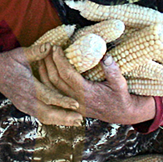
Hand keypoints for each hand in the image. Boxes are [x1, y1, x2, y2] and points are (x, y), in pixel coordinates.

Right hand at [0, 42, 84, 125]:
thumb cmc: (8, 61)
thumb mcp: (21, 53)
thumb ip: (37, 51)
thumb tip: (51, 46)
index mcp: (27, 85)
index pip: (47, 96)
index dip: (62, 101)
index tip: (75, 104)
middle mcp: (25, 98)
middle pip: (47, 113)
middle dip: (64, 117)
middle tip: (80, 119)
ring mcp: (24, 104)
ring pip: (44, 117)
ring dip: (60, 121)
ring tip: (75, 122)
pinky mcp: (24, 107)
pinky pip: (40, 116)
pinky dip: (53, 119)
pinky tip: (64, 120)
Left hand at [37, 48, 155, 124]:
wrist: (121, 114)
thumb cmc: (121, 96)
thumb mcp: (120, 84)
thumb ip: (113, 71)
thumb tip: (106, 57)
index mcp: (86, 92)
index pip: (67, 74)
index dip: (59, 60)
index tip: (55, 48)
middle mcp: (75, 99)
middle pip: (55, 79)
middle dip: (49, 63)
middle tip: (46, 48)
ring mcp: (70, 104)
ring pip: (50, 87)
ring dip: (44, 71)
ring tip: (41, 57)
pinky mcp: (68, 105)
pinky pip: (52, 93)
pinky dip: (45, 81)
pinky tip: (43, 71)